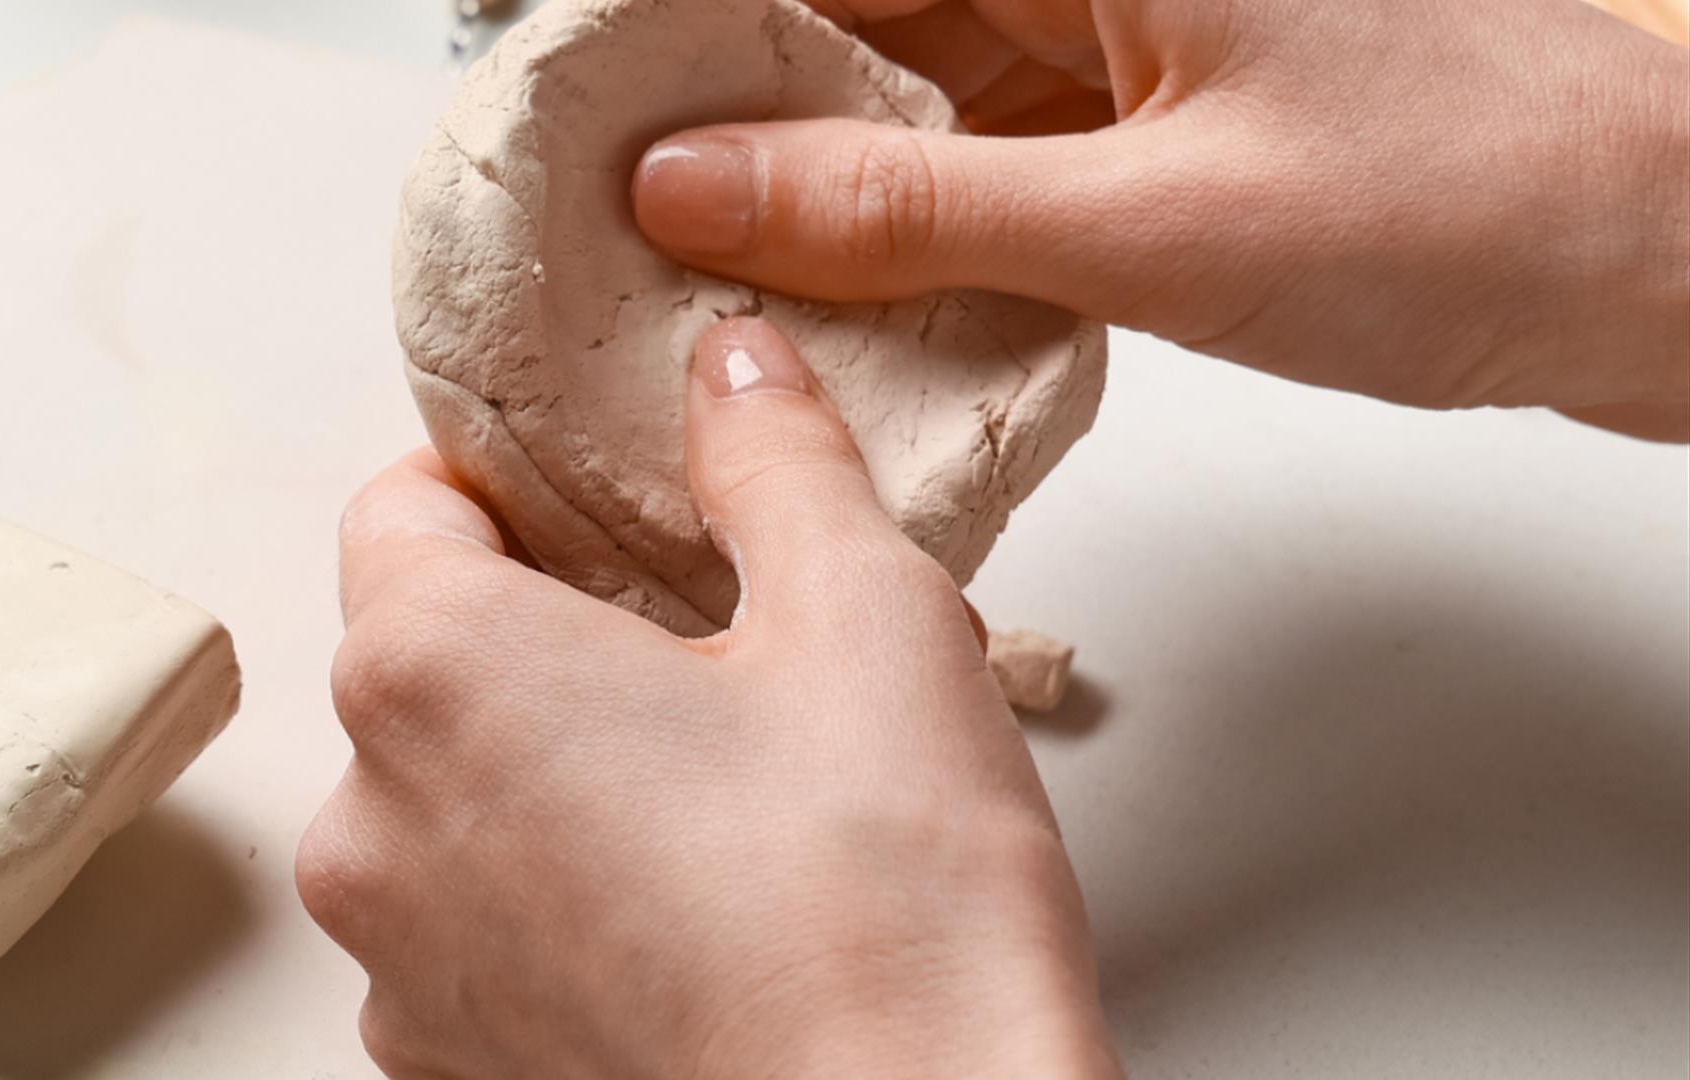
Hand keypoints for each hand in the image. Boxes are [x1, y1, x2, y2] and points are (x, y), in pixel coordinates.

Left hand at [298, 317, 1120, 1078]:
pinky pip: (475, 923)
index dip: (507, 478)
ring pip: (450, 796)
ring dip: (549, 766)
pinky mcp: (453, 1063)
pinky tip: (693, 902)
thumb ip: (771, 455)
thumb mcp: (860, 609)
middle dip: (548, 628)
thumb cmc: (884, 894)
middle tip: (703, 644)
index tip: (596, 495)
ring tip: (714, 789)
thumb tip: (732, 367)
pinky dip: (553, 889)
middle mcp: (373, 822)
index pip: (404, 506)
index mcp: (434, 670)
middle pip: (426, 656)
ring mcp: (401, 966)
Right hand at [632, 0, 1689, 437]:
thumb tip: (698, 189)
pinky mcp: (1151, 102)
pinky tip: (847, 276)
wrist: (1641, 263)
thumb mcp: (1146, 224)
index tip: (571, 75)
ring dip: (814, 157)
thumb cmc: (1462, 207)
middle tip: (610, 184)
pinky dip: (914, 204)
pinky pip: (985, 135)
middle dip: (730, 88)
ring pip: (914, 68)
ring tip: (698, 243)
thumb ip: (905, 209)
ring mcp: (1124, 23)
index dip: (686, 11)